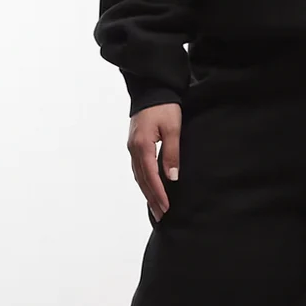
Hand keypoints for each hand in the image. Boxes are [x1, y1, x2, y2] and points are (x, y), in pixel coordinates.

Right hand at [127, 102, 181, 222]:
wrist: (152, 89)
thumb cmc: (164, 107)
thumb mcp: (173, 129)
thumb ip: (171, 154)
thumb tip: (172, 177)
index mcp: (142, 146)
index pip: (151, 176)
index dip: (159, 194)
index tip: (166, 208)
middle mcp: (133, 149)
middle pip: (142, 180)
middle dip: (152, 199)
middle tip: (161, 216)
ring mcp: (132, 147)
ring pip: (138, 176)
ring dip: (147, 192)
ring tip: (156, 207)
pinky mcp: (135, 144)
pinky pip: (138, 168)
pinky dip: (144, 181)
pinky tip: (150, 188)